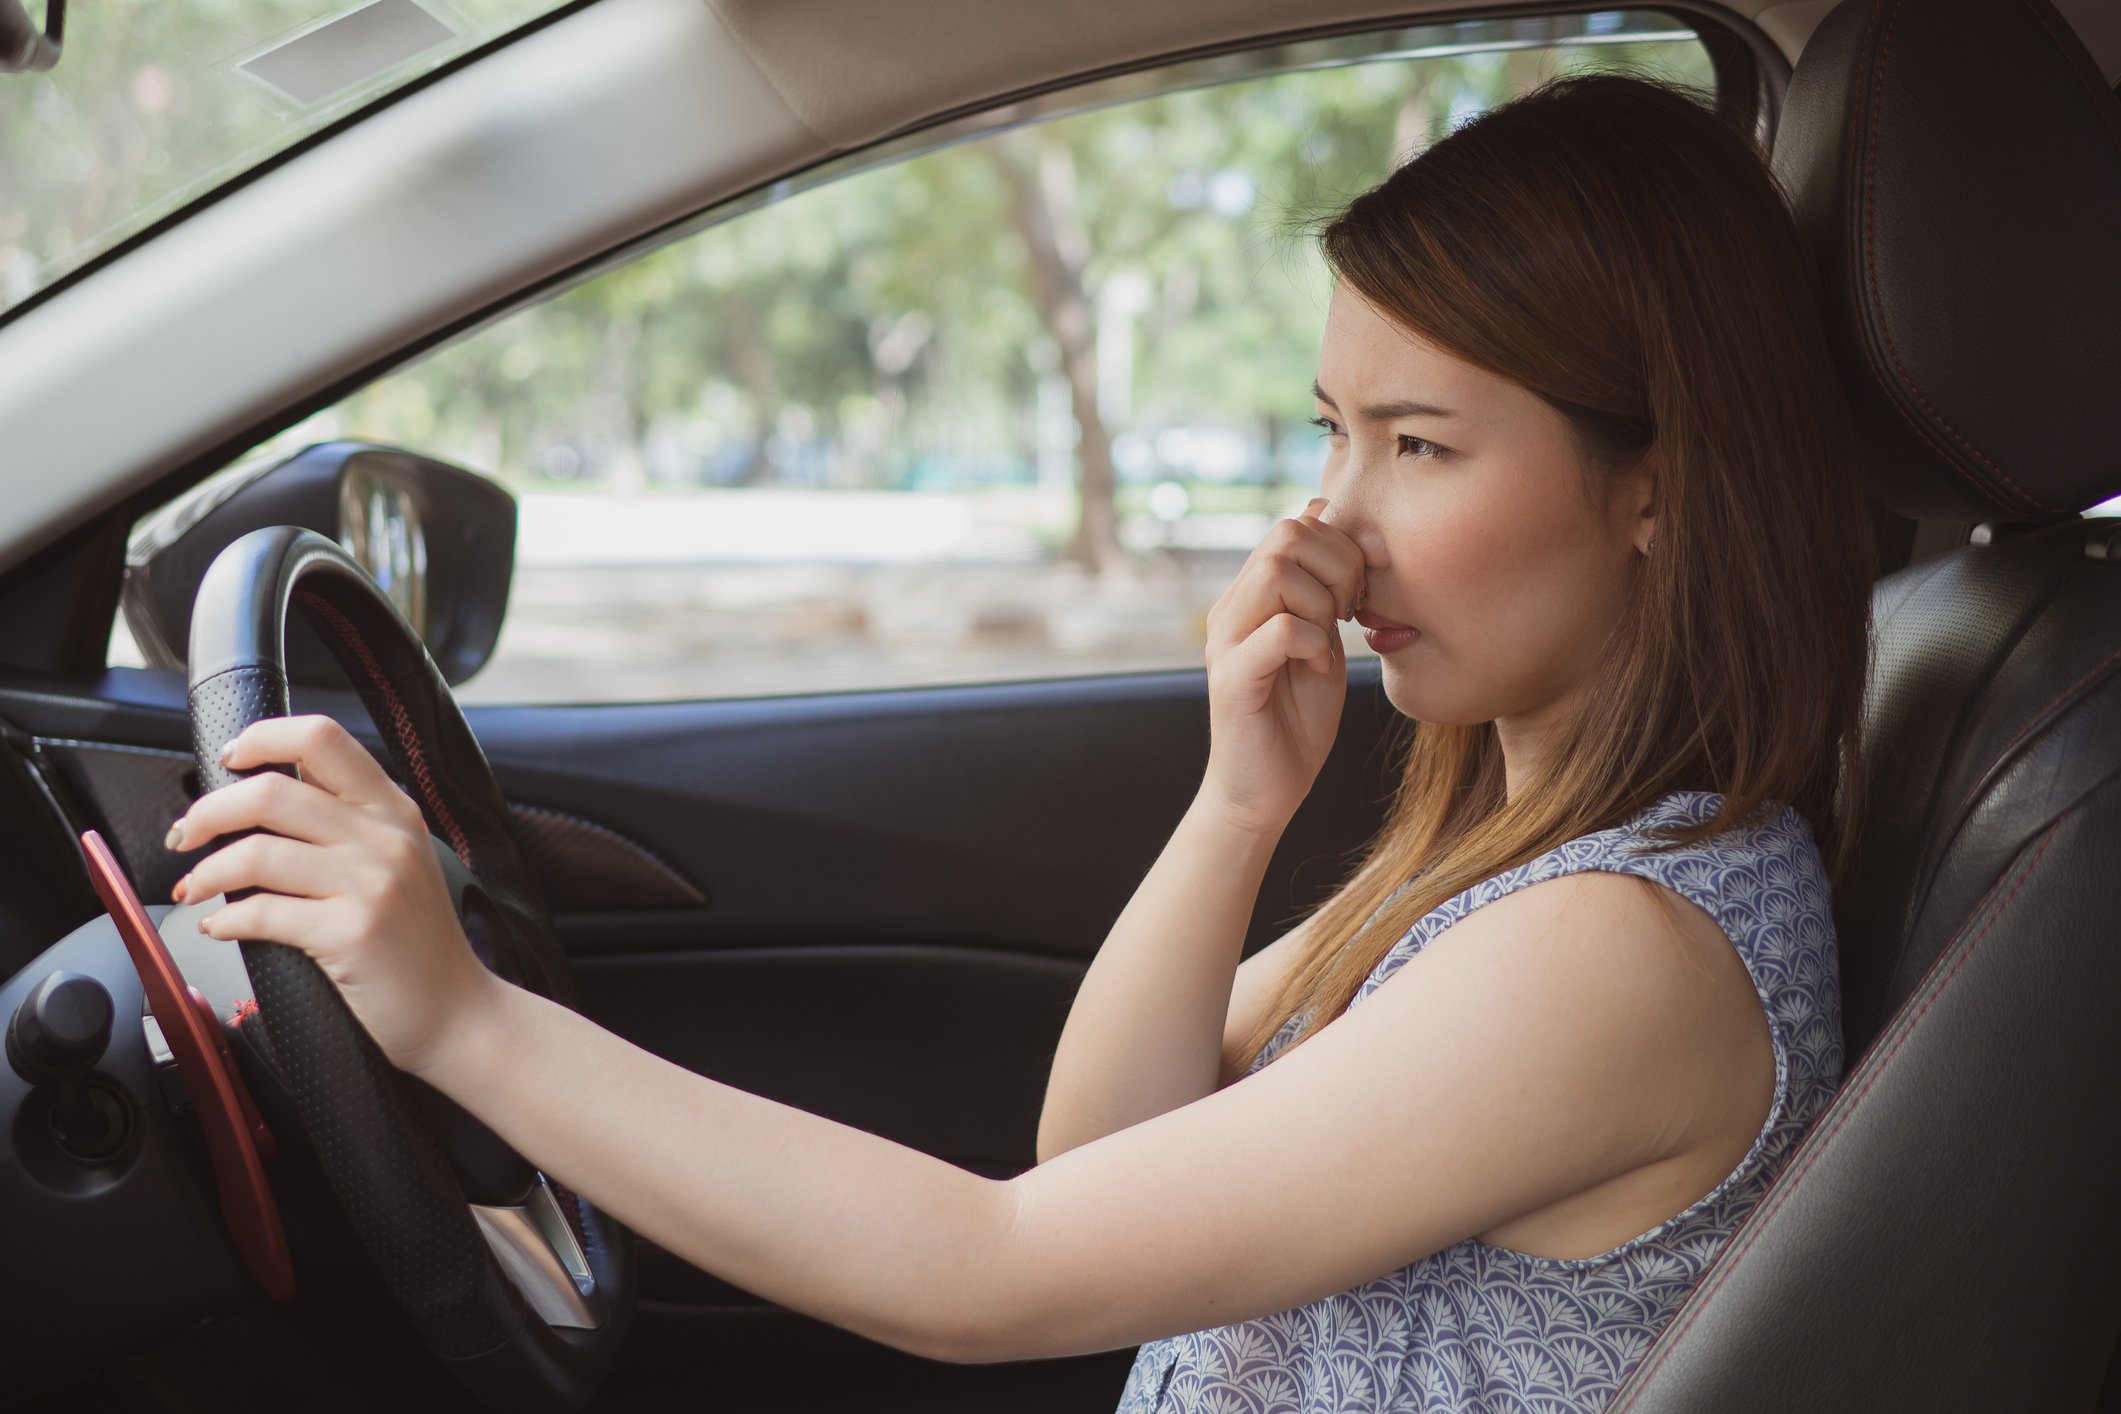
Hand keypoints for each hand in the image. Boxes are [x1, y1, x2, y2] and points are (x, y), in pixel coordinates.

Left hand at [167, 714, 501, 1077]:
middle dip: (209, 812)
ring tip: (192, 888)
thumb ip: (348, 825)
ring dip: (205, 871)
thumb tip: (265, 798)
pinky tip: (218, 927)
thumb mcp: (398, 863)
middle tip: (186, 835)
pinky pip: (261, 914)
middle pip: (271, 792)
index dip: (261, 739)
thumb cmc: (417, 943)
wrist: (457, 1012)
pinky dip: (223, 921)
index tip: (228, 760)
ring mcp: (371, 884)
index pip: (321, 738)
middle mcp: (385, 838)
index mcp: (393, 810)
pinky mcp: (351, 933)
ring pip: (256, 853)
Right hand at [1199, 497, 1372, 832]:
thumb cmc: (1296, 719)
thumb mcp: (1321, 639)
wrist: (1264, 793)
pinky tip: (1320, 669)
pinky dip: (1314, 643)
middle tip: (1347, 614)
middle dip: (1337, 568)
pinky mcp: (1231, 678)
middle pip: (1286, 536)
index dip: (1341, 549)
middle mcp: (1230, 609)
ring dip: (1322, 603)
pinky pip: (1280, 629)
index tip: (1356, 597)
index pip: (1294, 526)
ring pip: (1278, 572)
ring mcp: (1225, 641)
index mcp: (1251, 596)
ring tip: (1330, 640)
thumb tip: (1328, 519)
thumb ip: (1323, 589)